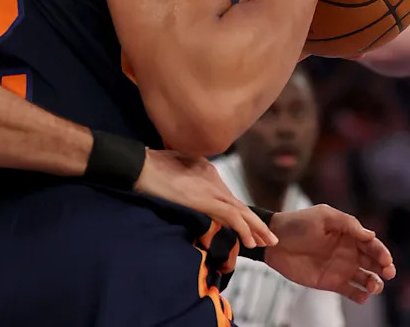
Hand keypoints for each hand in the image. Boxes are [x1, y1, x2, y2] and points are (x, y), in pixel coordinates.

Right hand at [135, 150, 278, 249]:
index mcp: (206, 170)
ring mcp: (212, 188)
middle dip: (255, 221)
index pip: (228, 195)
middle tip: (268, 236)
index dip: (240, 212)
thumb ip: (185, 177)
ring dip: (256, 228)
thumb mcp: (173, 168)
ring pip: (241, 210)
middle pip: (239, 203)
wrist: (142, 166)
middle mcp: (214, 179)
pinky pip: (232, 216)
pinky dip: (244, 229)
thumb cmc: (150, 166)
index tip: (248, 226)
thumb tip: (186, 190)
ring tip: (266, 242)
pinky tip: (250, 242)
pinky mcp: (207, 200)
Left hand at [264, 204, 395, 303]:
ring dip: (375, 284)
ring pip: (366, 279)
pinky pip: (352, 292)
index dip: (381, 251)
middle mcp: (348, 251)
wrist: (274, 242)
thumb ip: (347, 224)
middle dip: (384, 268)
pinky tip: (361, 296)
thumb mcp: (323, 216)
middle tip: (387, 272)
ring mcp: (341, 268)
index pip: (371, 243)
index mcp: (348, 233)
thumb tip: (370, 234)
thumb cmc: (297, 224)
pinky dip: (360, 296)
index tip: (385, 260)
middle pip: (374, 262)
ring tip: (373, 286)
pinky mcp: (332, 282)